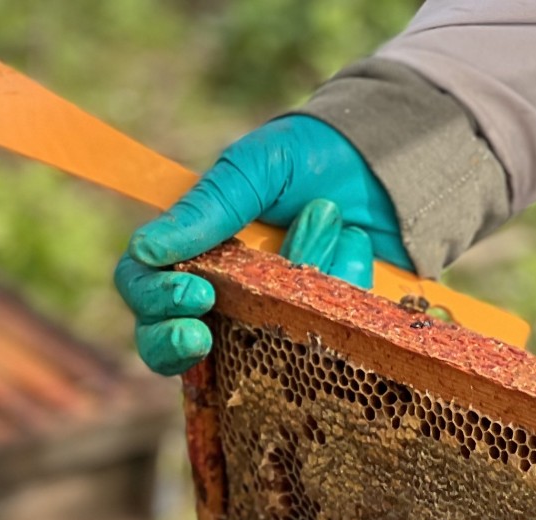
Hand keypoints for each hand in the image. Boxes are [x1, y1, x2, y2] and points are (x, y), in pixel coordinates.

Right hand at [114, 115, 407, 375]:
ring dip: (297, 277)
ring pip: (252, 346)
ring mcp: (269, 323)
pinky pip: (319, 342)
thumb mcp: (256, 168)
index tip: (195, 294)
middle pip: (171, 347)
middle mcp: (223, 297)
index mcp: (195, 252)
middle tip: (206, 335)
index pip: (144, 290)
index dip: (155, 304)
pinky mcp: (318, 339)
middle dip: (178, 344)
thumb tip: (146, 251)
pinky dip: (340, 284)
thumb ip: (206, 208)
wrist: (391, 167)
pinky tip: (355, 246)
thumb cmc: (312, 157)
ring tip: (328, 220)